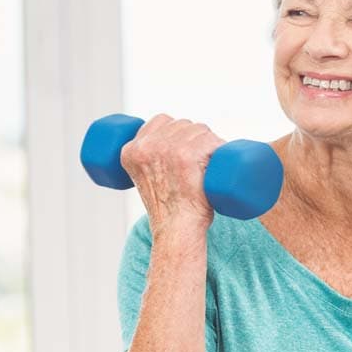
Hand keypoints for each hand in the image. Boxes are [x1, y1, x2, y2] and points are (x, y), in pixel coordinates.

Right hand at [119, 114, 226, 231]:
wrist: (178, 229)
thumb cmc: (168, 209)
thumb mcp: (146, 180)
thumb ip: (149, 162)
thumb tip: (166, 151)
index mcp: (131, 150)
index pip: (161, 121)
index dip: (178, 131)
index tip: (187, 148)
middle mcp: (146, 147)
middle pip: (182, 124)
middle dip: (197, 137)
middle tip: (202, 161)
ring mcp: (166, 149)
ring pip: (199, 129)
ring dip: (210, 142)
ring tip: (210, 164)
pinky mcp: (185, 156)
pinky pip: (210, 140)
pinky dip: (219, 147)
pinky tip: (220, 158)